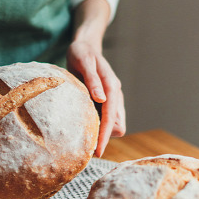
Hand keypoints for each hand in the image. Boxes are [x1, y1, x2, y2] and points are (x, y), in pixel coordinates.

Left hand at [67, 40, 125, 157]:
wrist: (84, 47)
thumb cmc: (82, 53)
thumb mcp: (84, 61)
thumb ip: (93, 80)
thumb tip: (101, 99)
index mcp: (112, 87)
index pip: (112, 118)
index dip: (105, 135)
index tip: (97, 151)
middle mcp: (115, 96)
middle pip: (117, 127)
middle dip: (104, 137)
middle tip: (84, 144)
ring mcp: (111, 100)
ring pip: (112, 125)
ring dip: (100, 132)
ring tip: (81, 136)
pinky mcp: (105, 102)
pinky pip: (104, 120)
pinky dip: (96, 125)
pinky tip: (82, 125)